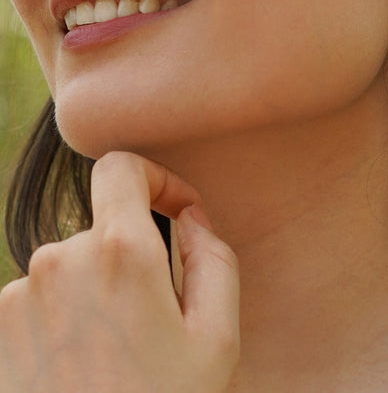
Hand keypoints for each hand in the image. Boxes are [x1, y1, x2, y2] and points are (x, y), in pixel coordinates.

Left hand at [0, 151, 239, 391]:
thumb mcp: (217, 340)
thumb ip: (213, 257)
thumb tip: (191, 217)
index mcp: (118, 253)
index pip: (121, 167)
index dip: (156, 177)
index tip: (176, 210)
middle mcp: (58, 260)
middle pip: (101, 225)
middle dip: (131, 255)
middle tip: (154, 319)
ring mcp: (18, 296)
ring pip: (70, 265)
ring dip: (96, 291)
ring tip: (115, 355)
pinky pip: (40, 299)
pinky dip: (65, 318)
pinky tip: (82, 370)